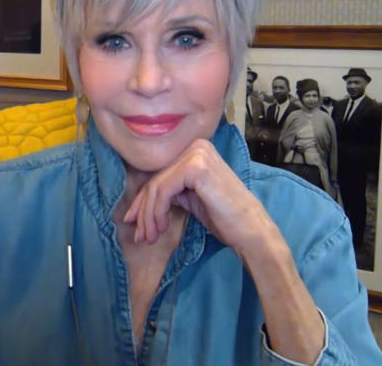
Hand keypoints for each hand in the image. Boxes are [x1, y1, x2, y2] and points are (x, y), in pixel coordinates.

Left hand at [122, 138, 276, 255]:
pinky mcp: (195, 166)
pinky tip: (161, 227)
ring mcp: (196, 153)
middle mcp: (195, 145)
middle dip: (143, 211)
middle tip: (139, 235)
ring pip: (156, 186)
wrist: (249, 229)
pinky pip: (164, 190)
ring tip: (149, 237)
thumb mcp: (189, 198)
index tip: (133, 222)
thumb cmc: (223, 216)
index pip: (159, 175)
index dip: (142, 201)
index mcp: (194, 150)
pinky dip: (157, 212)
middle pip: (155, 180)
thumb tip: (138, 204)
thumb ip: (168, 192)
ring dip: (148, 216)